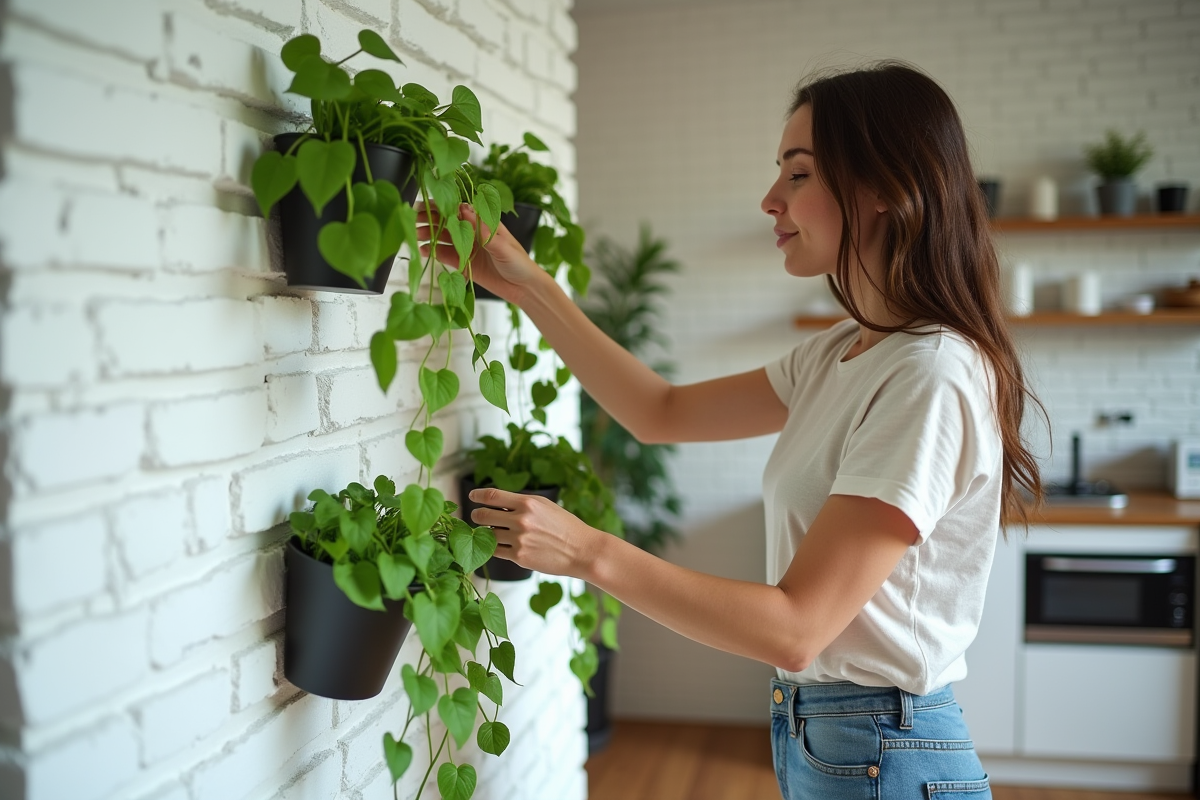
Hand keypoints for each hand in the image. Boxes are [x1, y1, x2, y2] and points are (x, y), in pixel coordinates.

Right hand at [416, 203, 549, 304]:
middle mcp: (474, 233)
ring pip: (444, 238)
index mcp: (484, 223)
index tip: (426, 205)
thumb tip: (463, 209)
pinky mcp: (464, 264)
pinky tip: (423, 250)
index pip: (460, 209)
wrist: (525, 288)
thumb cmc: (519, 262)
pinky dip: (434, 252)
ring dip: (429, 235)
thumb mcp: (502, 246)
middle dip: (431, 218)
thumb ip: (483, 231)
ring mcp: (468, 248)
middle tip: (414, 218)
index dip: (442, 206)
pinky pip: (446, 256)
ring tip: (415, 234)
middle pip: (448, 222)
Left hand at [467, 487, 601, 578]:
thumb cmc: (565, 526)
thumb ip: (521, 503)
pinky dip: (495, 547)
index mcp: (527, 503)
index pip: (492, 496)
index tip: (472, 496)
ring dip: (486, 533)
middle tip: (476, 516)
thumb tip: (498, 504)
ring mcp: (519, 540)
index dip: (477, 495)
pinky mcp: (519, 557)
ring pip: (488, 535)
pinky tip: (499, 544)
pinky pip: (496, 551)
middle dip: (476, 515)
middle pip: (483, 516)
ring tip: (493, 532)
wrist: (581, 550)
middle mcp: (520, 520)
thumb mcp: (545, 505)